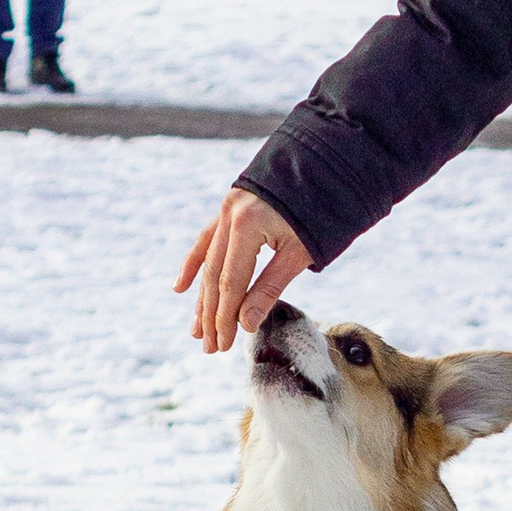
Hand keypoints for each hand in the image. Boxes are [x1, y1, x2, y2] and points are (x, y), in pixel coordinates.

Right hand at [177, 191, 312, 351]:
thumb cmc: (322, 211)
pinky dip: (196, 263)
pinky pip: (208, 239)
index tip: (222, 344)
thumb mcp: (300, 253)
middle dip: (212, 313)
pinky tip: (181, 287)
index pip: (231, 282)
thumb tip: (244, 324)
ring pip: (210, 259)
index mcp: (246, 224)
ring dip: (203, 296)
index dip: (225, 316)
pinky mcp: (231, 206)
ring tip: (196, 329)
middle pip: (215, 274)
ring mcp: (227, 207)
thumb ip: (269, 287)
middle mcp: (230, 213)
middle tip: (209, 346)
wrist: (330, 164)